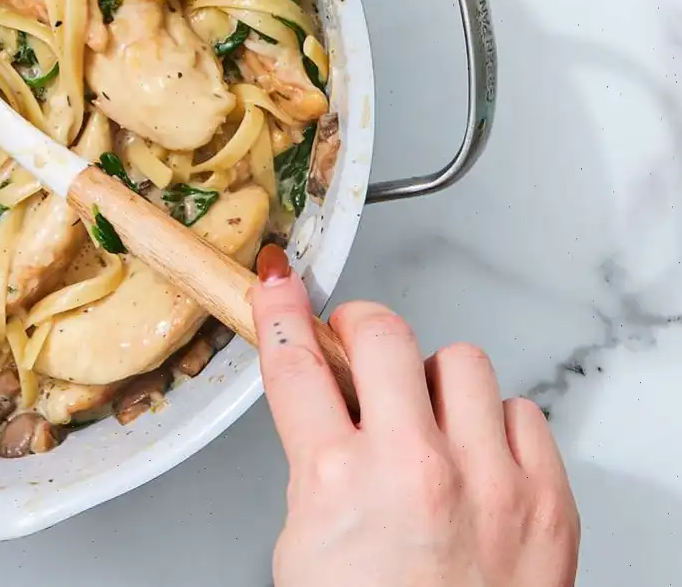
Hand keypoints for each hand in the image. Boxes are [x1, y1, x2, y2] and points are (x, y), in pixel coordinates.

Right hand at [252, 244, 578, 586]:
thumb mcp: (305, 544)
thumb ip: (316, 461)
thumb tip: (327, 398)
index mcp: (337, 481)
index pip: (296, 362)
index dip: (280, 312)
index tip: (280, 286)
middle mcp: (415, 469)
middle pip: (384, 334)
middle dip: (362, 330)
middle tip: (357, 347)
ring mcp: (490, 481)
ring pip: (461, 362)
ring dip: (434, 383)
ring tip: (426, 421)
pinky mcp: (549, 500)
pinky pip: (522, 413)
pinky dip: (494, 427)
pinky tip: (477, 459)